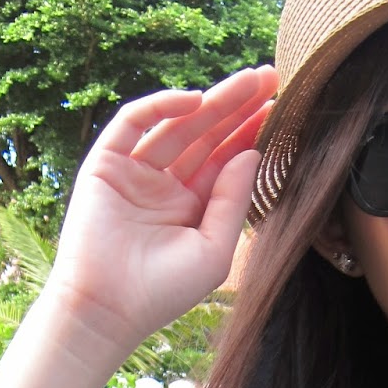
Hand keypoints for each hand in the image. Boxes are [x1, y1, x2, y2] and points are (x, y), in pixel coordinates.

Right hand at [45, 65, 277, 355]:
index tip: (281, 107)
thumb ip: (233, 202)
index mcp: (192, 206)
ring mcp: (136, 172)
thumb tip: (252, 154)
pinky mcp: (106, 165)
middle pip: (206, 134)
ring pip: (177, 124)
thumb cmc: (162, 292)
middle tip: (270, 77)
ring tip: (248, 82)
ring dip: (211, 101)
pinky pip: (133, 123)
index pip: (225, 159)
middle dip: (237, 106)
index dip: (251, 132)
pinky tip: (195, 100)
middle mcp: (165, 185)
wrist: (107, 310)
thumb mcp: (213, 250)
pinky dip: (161, 106)